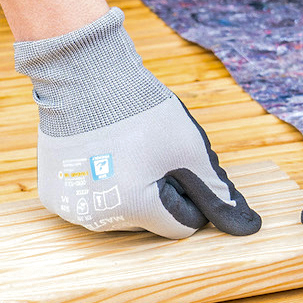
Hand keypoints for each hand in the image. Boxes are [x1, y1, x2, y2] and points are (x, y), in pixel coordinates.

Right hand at [15, 6, 260, 240]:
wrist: (84, 76)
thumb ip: (218, 192)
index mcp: (134, 208)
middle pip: (149, 221)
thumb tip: (249, 227)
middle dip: (157, 193)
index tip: (178, 165)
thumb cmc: (142, 111)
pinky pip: (90, 202)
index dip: (188, 195)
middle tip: (148, 153)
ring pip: (119, 213)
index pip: (181, 225)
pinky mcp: (53, 197)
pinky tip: (100, 156)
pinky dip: (100, 185)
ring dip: (129, 190)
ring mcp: (71, 209)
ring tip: (123, 151)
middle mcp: (97, 218)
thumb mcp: (189, 149)